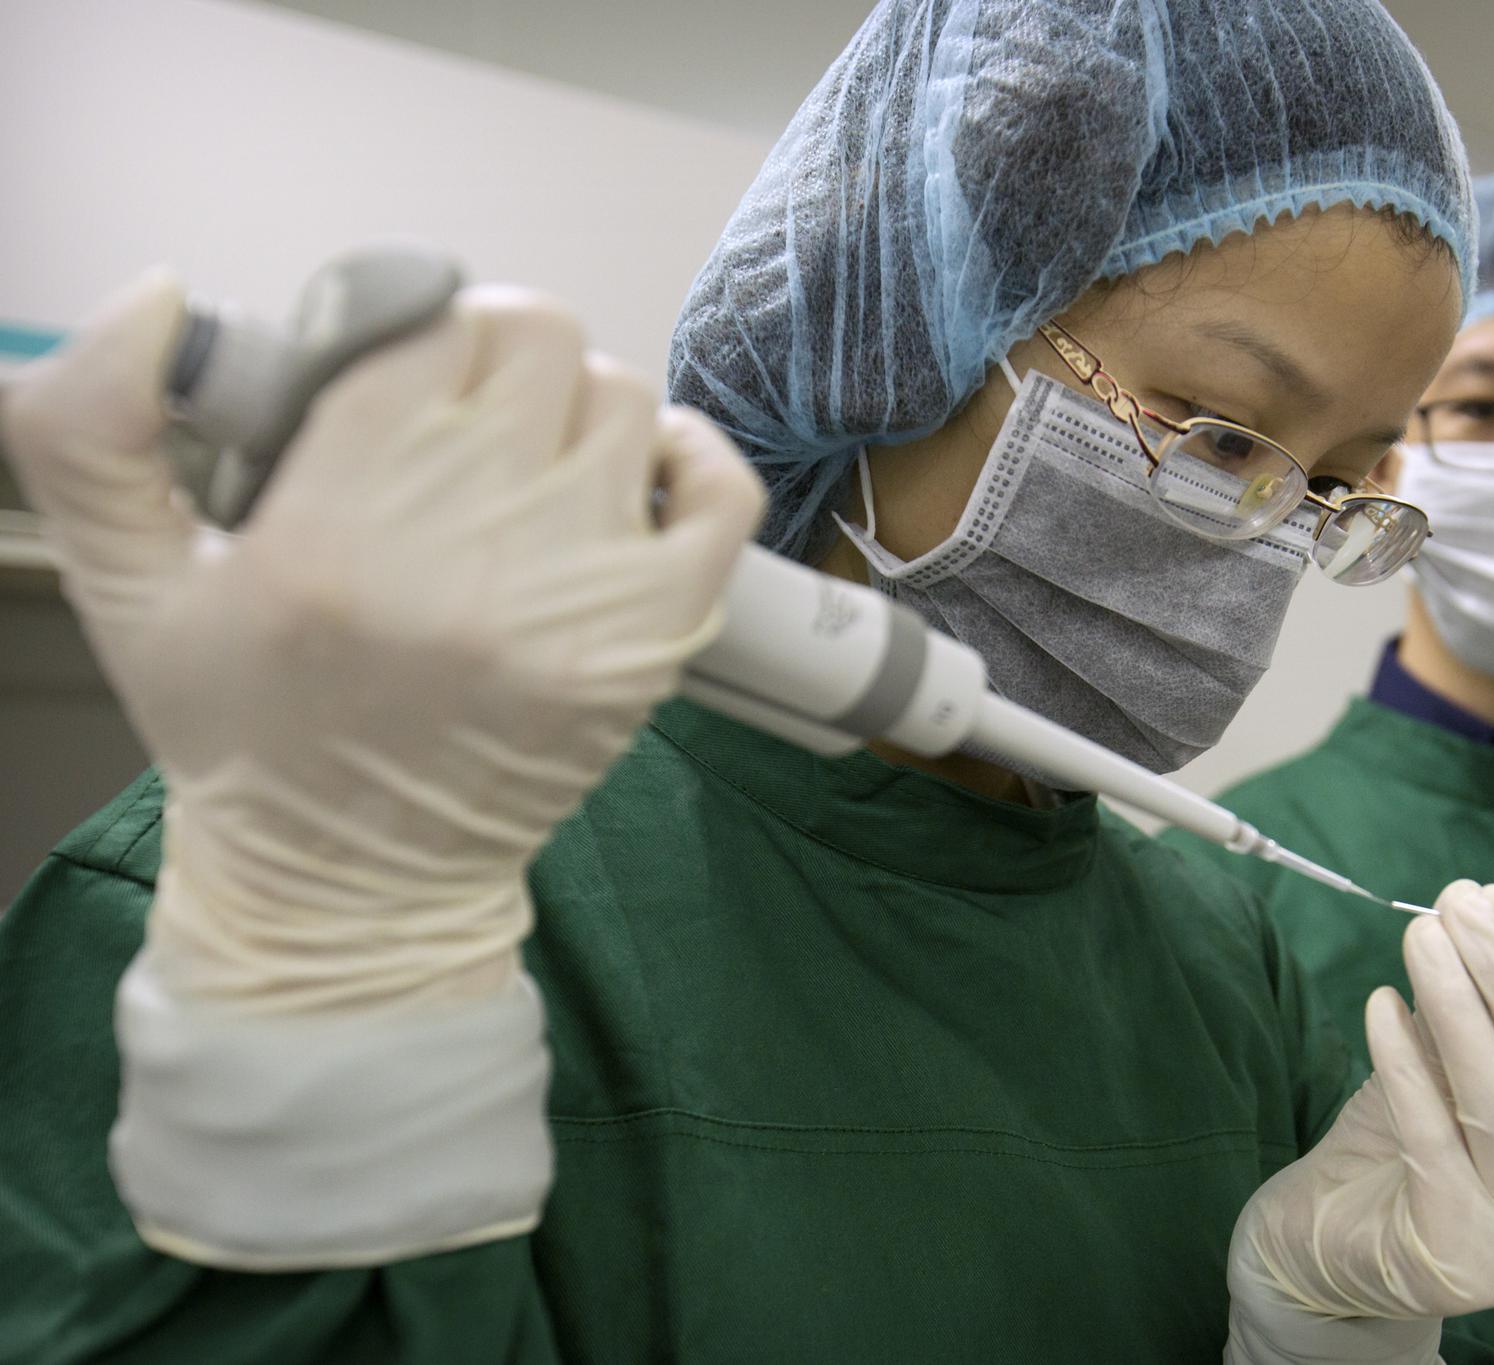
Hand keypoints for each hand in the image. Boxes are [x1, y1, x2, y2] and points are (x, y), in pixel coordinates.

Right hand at [3, 269, 763, 1009]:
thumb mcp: (128, 586)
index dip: (410, 332)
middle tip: (460, 422)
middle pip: (536, 342)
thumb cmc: (244, 730)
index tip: (394, 383)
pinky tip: (637, 475)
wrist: (354, 888)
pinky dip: (690, 459)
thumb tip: (155, 297)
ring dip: (577, 413)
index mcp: (339, 521)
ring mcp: (582, 591)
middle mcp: (472, 544)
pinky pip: (720, 491)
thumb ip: (97, 430)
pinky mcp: (655, 637)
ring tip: (528, 469)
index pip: (425, 325)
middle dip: (491, 364)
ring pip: (622, 399)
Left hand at [1227, 881, 1493, 1358]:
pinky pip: (1431, 1139)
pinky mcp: (1454, 1257)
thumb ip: (1483, 1023)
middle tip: (1456, 905)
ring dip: (1457, 1006)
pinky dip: (1406, 1064)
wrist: (1334, 1256)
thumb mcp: (1455, 1083)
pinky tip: (1382, 1006)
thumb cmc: (1407, 1158)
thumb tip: (1481, 917)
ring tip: (1421, 937)